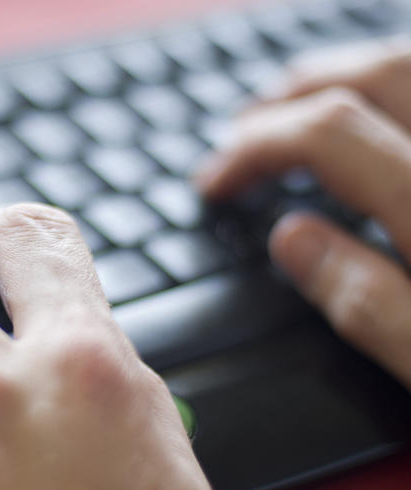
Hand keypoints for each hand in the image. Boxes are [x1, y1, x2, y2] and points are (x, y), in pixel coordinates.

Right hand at [195, 38, 410, 387]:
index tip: (212, 183)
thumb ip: (366, 302)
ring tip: (293, 106)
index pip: (328, 133)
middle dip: (289, 96)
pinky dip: (389, 96)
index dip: (254, 147)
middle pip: (372, 76)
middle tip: (239, 131)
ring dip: (342, 76)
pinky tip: (371, 124)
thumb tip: (292, 241)